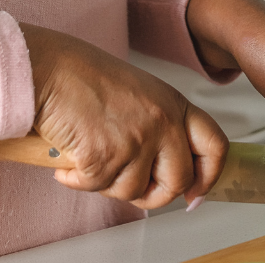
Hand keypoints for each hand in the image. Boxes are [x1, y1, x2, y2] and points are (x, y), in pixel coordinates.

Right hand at [20, 23, 225, 209]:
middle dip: (153, 195)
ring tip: (91, 158)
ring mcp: (135, 141)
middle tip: (131, 188)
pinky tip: (69, 159)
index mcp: (173, 104)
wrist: (48, 69)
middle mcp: (162, 122)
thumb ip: (159, 125)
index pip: (215, 146)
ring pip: (133, 191)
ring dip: (108, 184)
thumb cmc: (83, 76)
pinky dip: (78, 180)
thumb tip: (164, 167)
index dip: (208, 177)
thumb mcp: (139, 94)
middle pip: (178, 182)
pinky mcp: (105, 157)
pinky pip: (97, 187)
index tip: (195, 193)